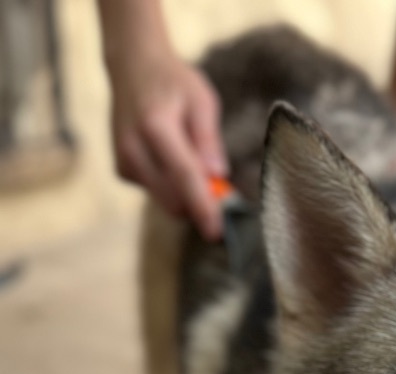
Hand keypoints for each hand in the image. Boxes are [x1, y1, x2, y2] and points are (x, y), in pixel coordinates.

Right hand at [109, 46, 226, 238]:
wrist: (132, 67)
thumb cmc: (173, 82)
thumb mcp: (202, 100)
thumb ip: (209, 140)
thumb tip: (217, 175)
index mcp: (155, 127)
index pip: (184, 177)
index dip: (203, 207)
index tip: (217, 231)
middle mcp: (133, 148)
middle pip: (173, 200)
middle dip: (199, 204)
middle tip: (221, 191)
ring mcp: (124, 162)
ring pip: (166, 201)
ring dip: (186, 194)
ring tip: (192, 159)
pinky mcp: (122, 171)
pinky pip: (157, 193)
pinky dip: (171, 185)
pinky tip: (170, 156)